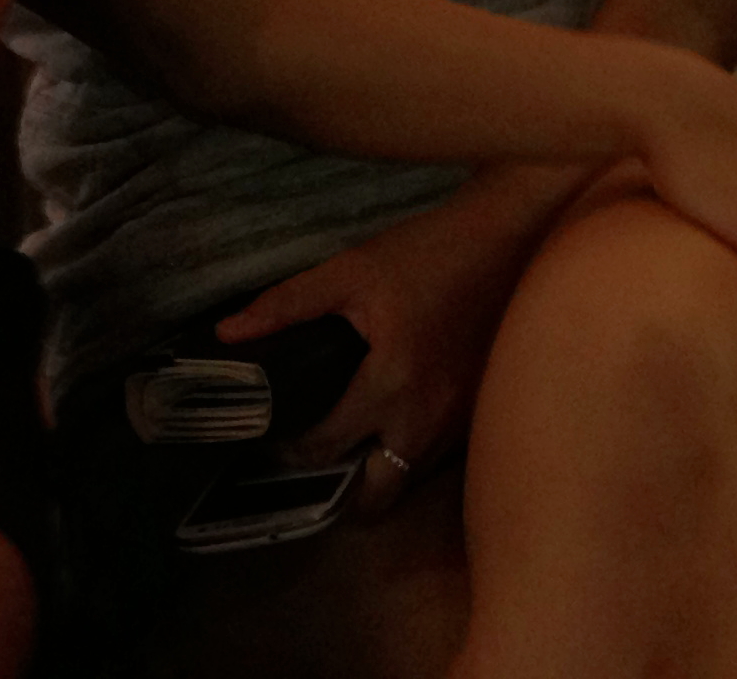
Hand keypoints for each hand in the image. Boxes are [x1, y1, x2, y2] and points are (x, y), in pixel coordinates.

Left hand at [217, 170, 571, 515]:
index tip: (271, 434)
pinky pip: (434, 458)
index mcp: (392, 385)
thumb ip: (287, 305)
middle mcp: (428, 419)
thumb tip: (227, 335)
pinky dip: (408, 451)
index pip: (325, 450)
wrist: (509, 238)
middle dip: (337, 489)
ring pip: (406, 482)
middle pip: (373, 499)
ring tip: (349, 438)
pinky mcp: (480, 416)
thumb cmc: (427, 252)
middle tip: (313, 453)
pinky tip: (392, 417)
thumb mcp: (351, 270)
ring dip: (375, 472)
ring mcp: (461, 424)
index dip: (287, 450)